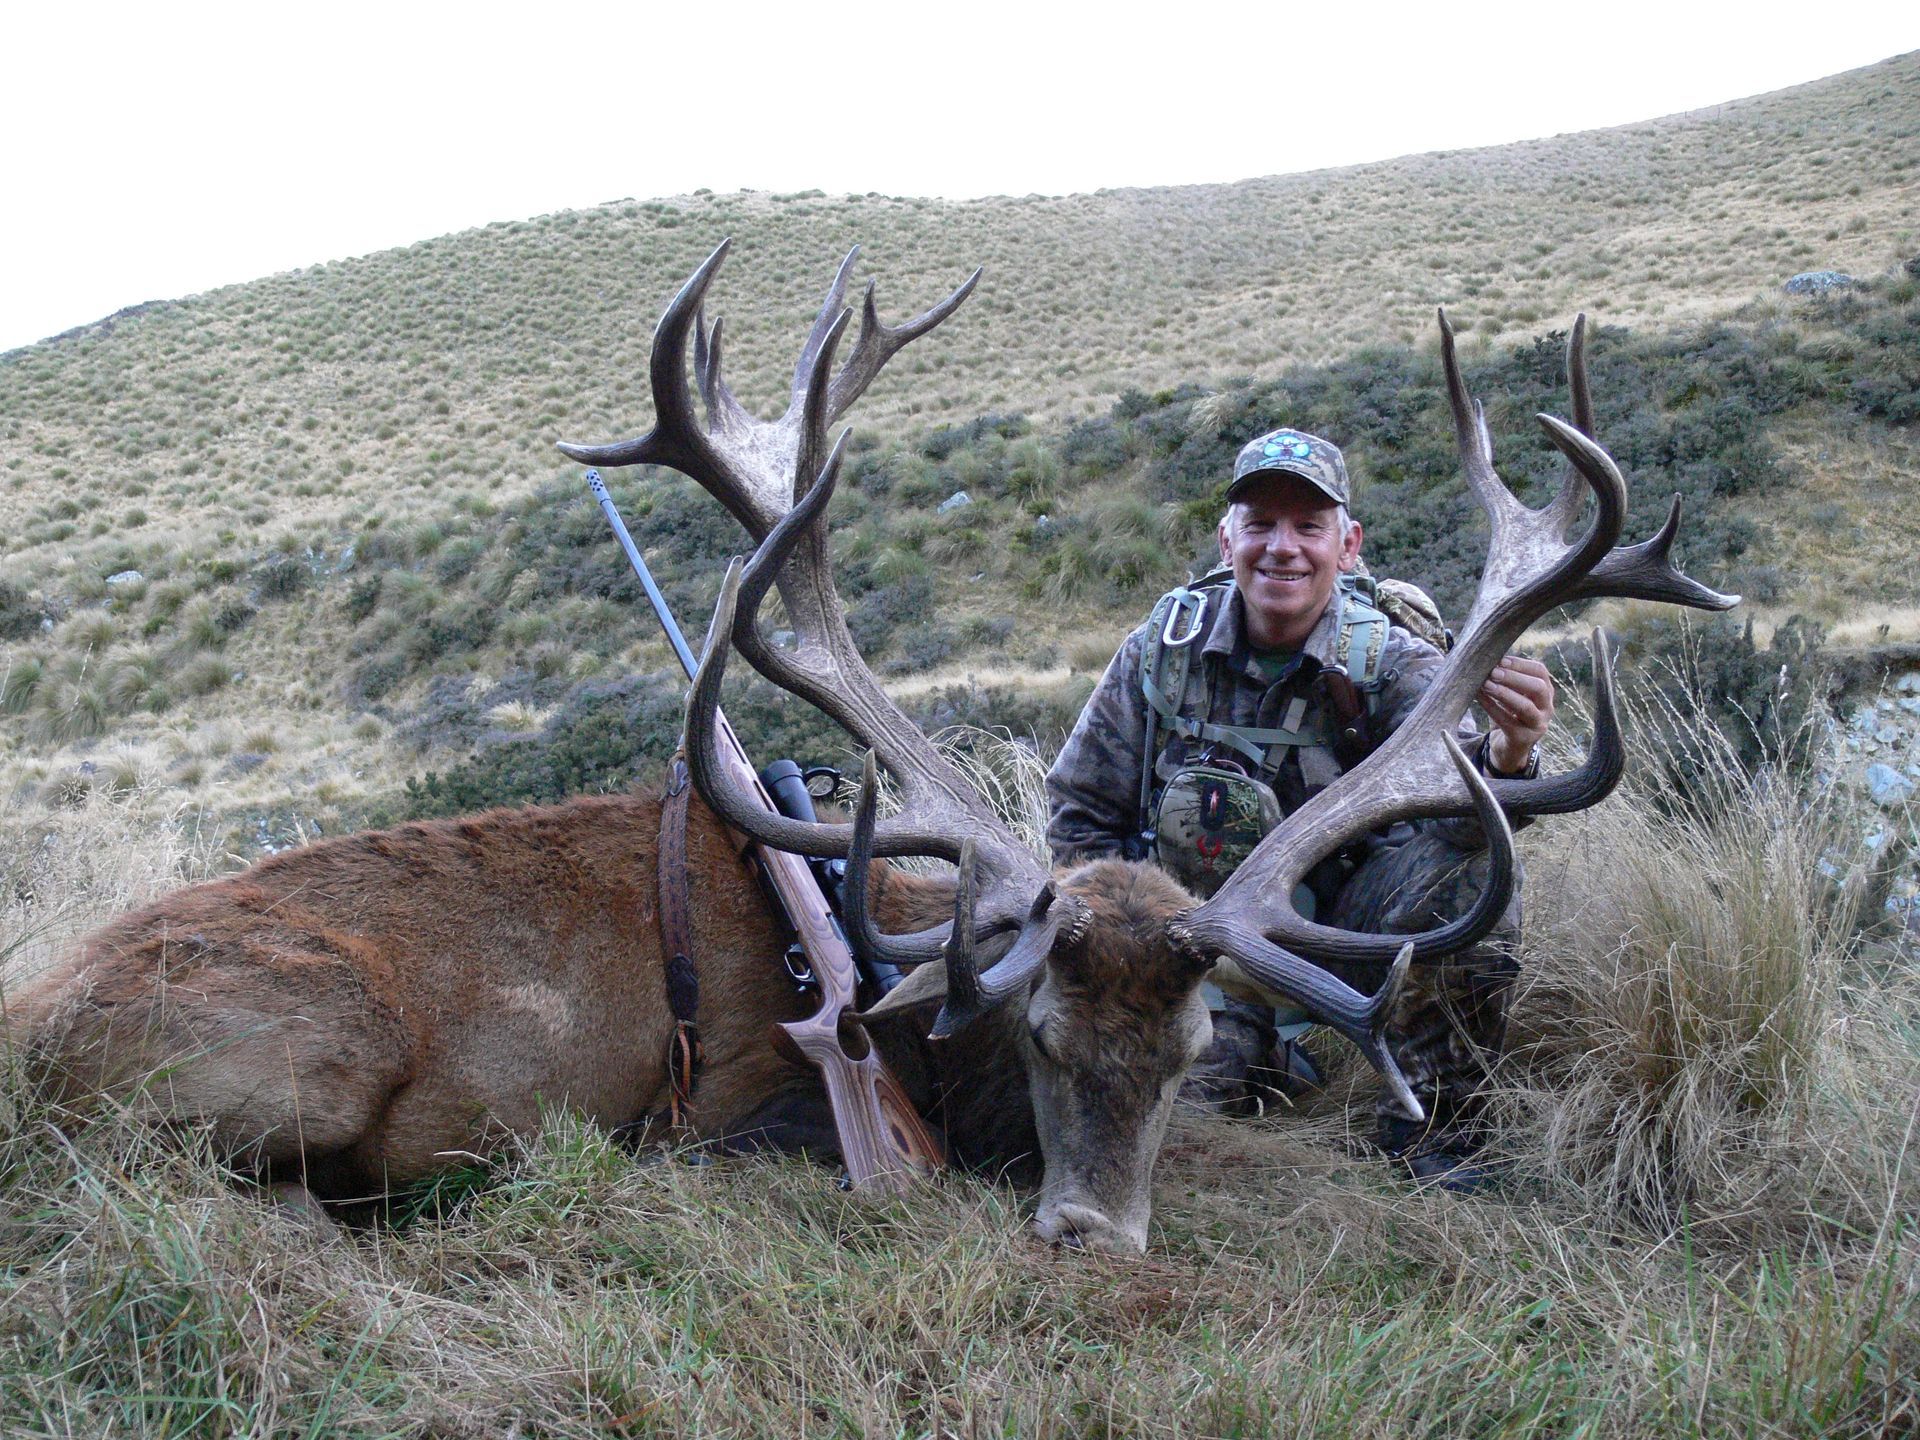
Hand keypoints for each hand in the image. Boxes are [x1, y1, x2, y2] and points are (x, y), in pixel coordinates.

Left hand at [1479, 654, 1554, 774]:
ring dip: (1503, 693)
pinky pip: (1506, 721)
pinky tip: (1478, 698)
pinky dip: (1491, 707)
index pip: (1540, 672)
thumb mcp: (1513, 696)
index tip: (1501, 660)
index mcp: (1546, 693)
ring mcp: (1537, 725)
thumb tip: (1488, 659)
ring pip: (1525, 706)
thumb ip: (1507, 680)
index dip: (1521, 664)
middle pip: (1538, 688)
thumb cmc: (1510, 715)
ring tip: (1485, 684)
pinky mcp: (1523, 738)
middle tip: (1493, 672)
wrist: (1509, 748)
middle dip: (1514, 678)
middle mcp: (1547, 708)